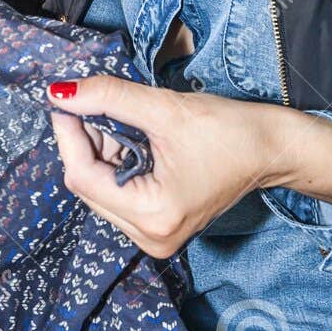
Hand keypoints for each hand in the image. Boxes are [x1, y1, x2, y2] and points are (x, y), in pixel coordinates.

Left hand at [48, 76, 331, 258]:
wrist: (272, 149)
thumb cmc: (230, 131)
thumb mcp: (165, 109)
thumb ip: (109, 98)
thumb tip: (59, 93)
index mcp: (152, 217)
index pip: (82, 176)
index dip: (68, 134)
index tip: (62, 98)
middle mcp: (149, 237)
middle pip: (88, 184)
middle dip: (88, 141)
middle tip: (98, 102)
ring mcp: (153, 236)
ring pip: (100, 187)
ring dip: (103, 149)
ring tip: (130, 121)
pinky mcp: (158, 226)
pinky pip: (118, 191)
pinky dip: (117, 161)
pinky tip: (137, 139)